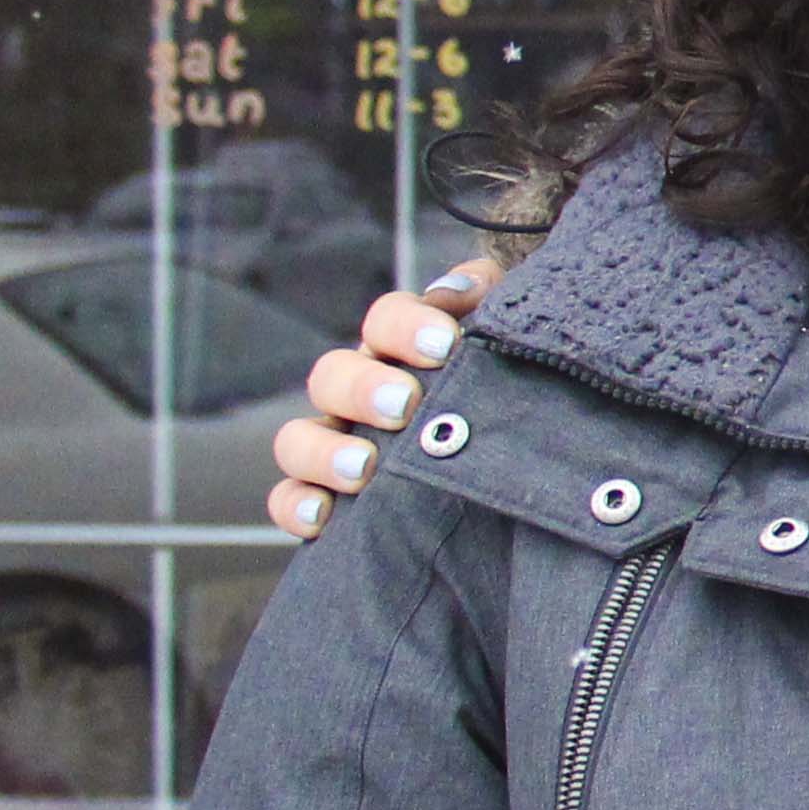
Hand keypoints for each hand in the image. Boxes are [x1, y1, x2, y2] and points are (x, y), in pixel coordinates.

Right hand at [269, 262, 490, 539]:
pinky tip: (322, 517)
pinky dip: (295, 505)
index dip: (407, 325)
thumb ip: (491, 298)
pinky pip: (288, 498)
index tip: (446, 345)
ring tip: (364, 467)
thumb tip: (456, 292)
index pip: (386, 318)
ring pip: (298, 438)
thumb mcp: (508, 341)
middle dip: (364, 388)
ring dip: (324, 450)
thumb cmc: (509, 387)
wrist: (520, 469)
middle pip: (333, 375)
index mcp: (402, 349)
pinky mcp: (326, 496)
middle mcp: (360, 392)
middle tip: (404, 405)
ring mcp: (336, 444)